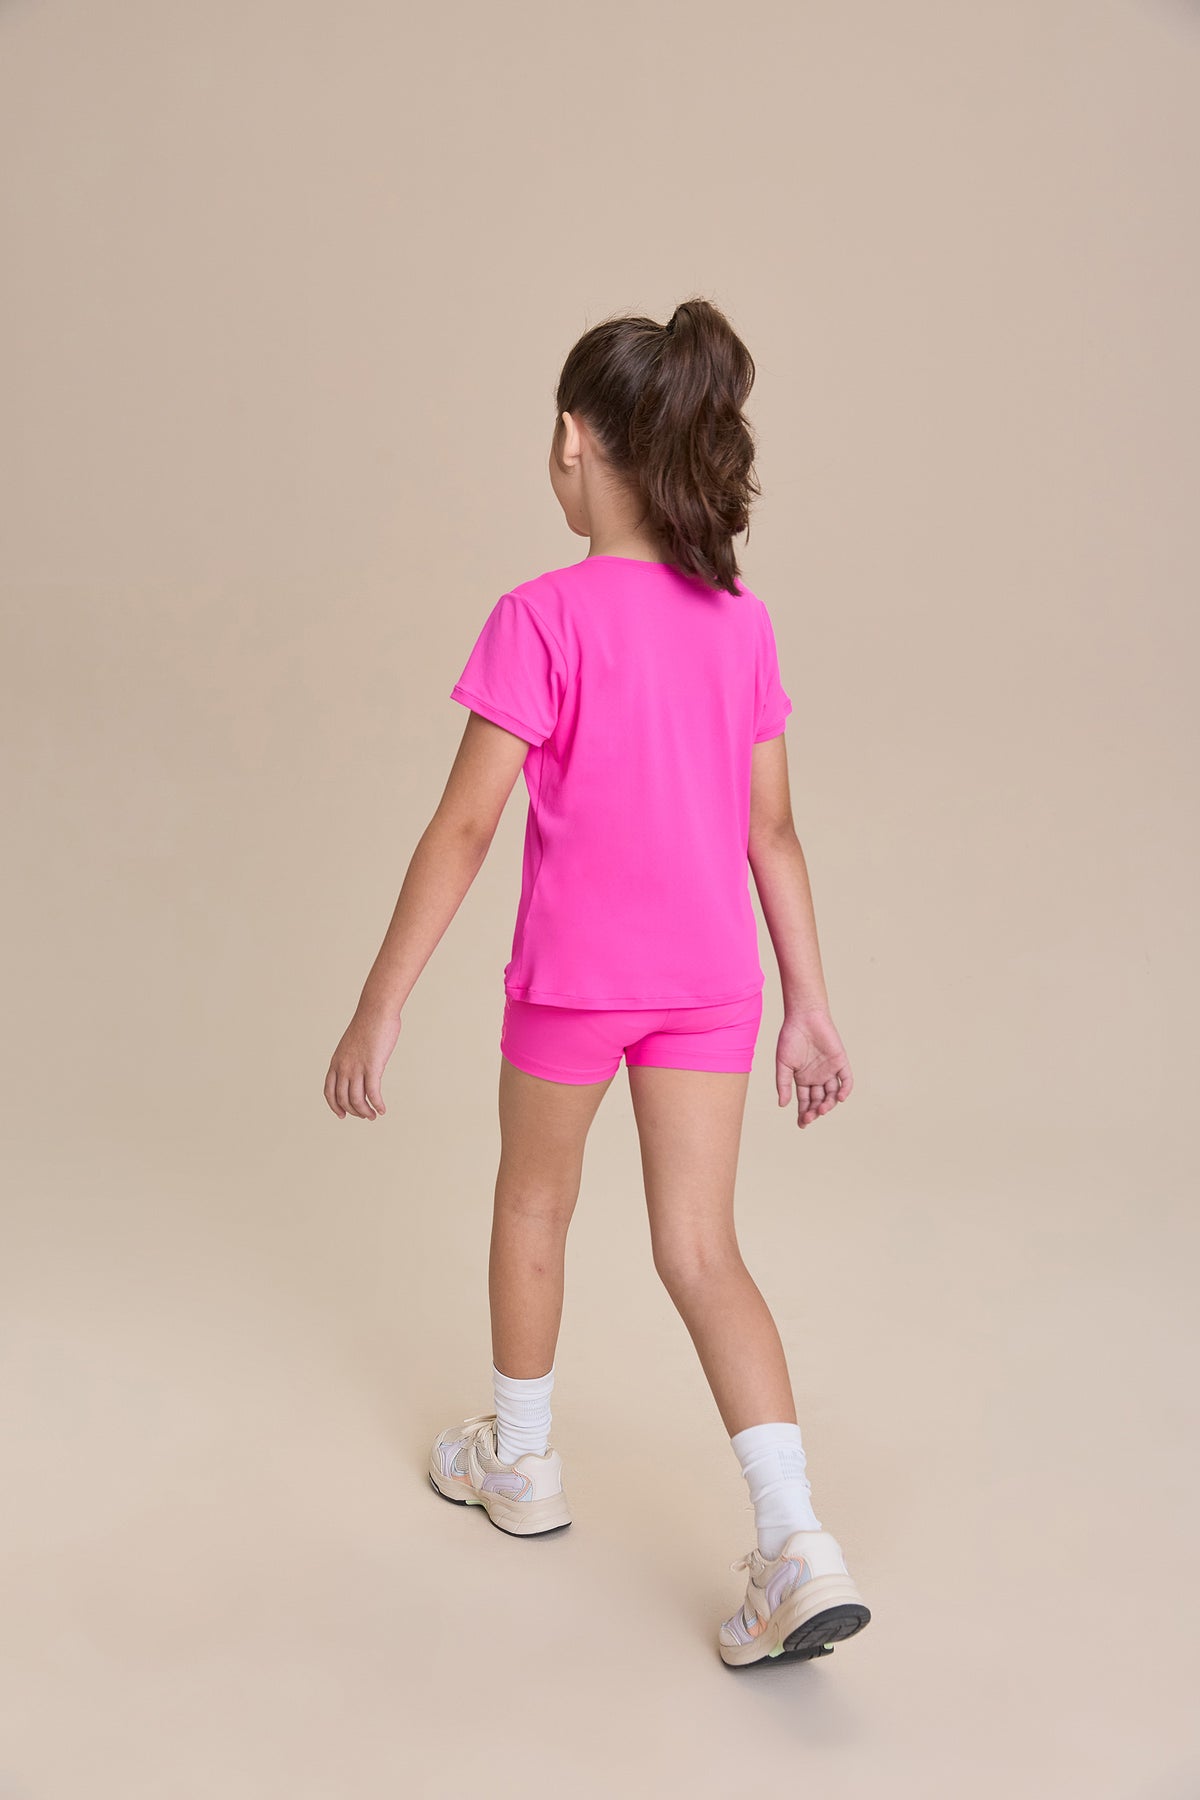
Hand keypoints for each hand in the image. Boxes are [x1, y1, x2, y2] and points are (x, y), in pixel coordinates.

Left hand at [323, 1005, 400, 1119]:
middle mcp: (343, 1067)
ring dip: (365, 1112)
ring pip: (357, 1100)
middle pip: (343, 1099)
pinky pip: (373, 1094)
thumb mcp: (353, 1044)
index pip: (329, 1091)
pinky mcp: (372, 1067)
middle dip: (354, 1111)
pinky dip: (377, 1105)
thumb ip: (353, 1057)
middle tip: (365, 1116)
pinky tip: (383, 1109)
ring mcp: (356, 1068)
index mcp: (336, 1062)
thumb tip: (360, 1068)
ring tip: (373, 1116)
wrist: (375, 1011)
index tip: (342, 1115)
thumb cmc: (368, 1024)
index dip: (334, 1106)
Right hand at [775, 1009, 853, 1127]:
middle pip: (819, 1101)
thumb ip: (784, 1084)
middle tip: (809, 1117)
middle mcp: (817, 1077)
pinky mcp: (841, 1062)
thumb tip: (783, 1105)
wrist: (803, 1017)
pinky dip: (845, 1090)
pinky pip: (846, 1080)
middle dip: (814, 1111)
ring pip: (832, 1094)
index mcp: (803, 1079)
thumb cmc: (790, 1038)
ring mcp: (830, 1070)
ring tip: (821, 1109)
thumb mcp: (783, 1064)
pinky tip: (839, 1098)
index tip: (802, 1124)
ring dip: (828, 1104)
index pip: (805, 1102)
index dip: (804, 1114)